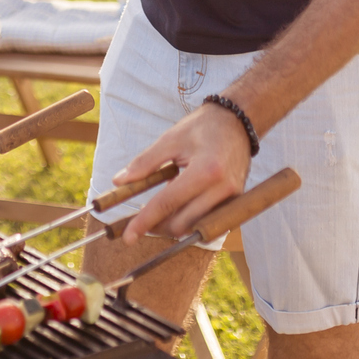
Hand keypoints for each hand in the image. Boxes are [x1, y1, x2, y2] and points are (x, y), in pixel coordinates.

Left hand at [111, 103, 253, 240]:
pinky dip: (192, 220)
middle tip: (142, 218)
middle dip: (158, 226)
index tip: (128, 237)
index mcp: (205, 171)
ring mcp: (232, 198)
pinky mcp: (236, 202)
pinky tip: (181, 208)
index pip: (167, 203)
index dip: (144, 221)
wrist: (239, 121)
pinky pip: (210, 223)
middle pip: (182, 224)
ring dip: (174, 225)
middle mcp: (222, 189)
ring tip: (161, 210)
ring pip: (196, 227)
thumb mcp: (170, 139)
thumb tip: (119, 182)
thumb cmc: (203, 127)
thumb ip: (144, 163)